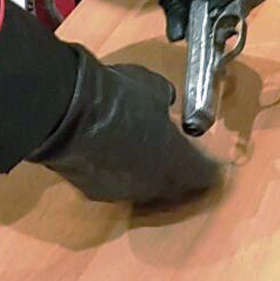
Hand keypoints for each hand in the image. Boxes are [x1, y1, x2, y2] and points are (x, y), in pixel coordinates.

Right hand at [31, 46, 222, 205]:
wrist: (64, 111)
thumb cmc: (118, 96)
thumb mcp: (152, 88)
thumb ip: (164, 101)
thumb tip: (166, 102)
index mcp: (176, 163)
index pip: (206, 176)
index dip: (212, 168)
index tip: (215, 162)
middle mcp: (152, 187)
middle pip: (176, 189)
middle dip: (182, 176)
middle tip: (185, 161)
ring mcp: (120, 192)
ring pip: (144, 190)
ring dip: (151, 176)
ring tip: (149, 156)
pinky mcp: (91, 191)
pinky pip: (117, 185)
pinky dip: (122, 173)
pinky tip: (116, 156)